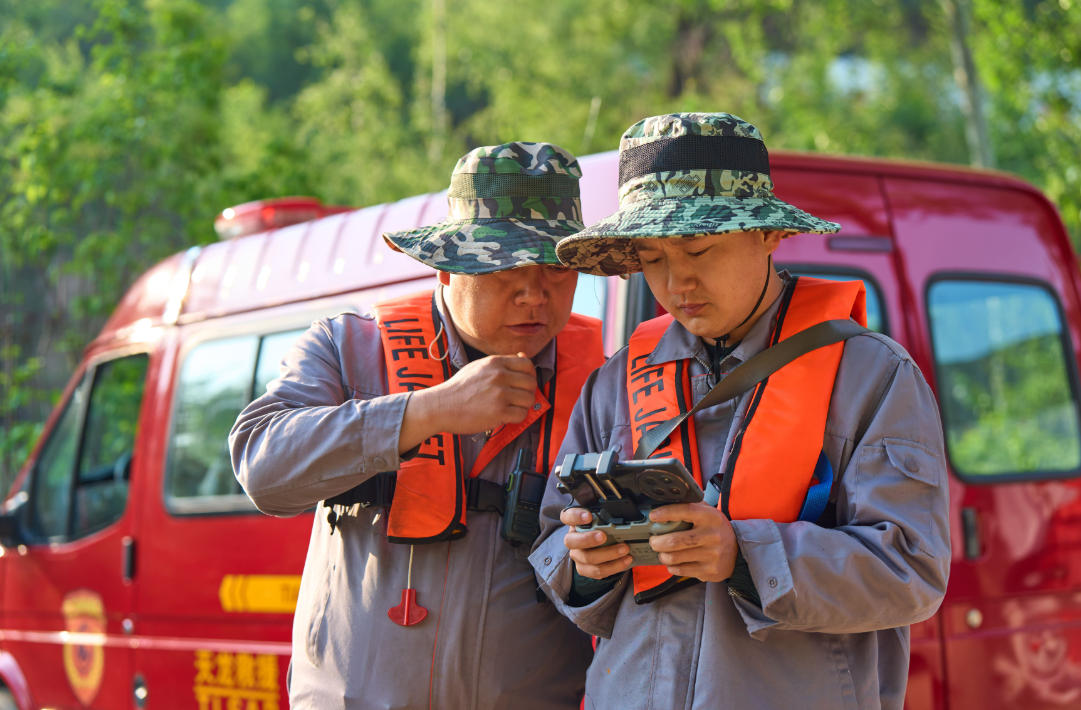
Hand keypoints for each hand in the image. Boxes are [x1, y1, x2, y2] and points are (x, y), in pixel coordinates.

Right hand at [399, 352, 535, 450]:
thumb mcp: (478, 366)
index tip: (523, 383)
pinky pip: (522, 414)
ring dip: (523, 406)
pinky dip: (517, 417)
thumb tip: (523, 357)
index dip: (529, 375)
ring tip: (511, 408)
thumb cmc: (459, 388)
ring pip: (529, 399)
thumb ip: (501, 363)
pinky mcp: (498, 412)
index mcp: (495, 362)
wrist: (441, 406)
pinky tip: (506, 416)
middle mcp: (499, 376)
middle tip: (518, 398)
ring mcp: (500, 394)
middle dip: (528, 392)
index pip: (527, 364)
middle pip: (531, 383)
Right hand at [560, 507, 632, 579]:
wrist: (597, 545)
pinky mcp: (585, 569)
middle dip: (588, 539)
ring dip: (608, 554)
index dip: (576, 516)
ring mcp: (577, 555)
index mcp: (573, 522)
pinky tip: (626, 560)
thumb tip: (616, 504)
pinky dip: (614, 566)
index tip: (589, 516)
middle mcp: (572, 539)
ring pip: (588, 558)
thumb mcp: (599, 517)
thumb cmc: (599, 528)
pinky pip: (597, 571)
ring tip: (625, 549)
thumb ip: (604, 512)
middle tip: (604, 536)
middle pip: (572, 541)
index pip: (567, 516)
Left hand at [648, 502, 737, 581]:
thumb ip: (690, 506)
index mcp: (710, 517)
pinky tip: (673, 562)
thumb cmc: (715, 529)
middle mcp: (712, 536)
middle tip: (653, 540)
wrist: (738, 551)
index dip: (666, 513)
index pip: (685, 511)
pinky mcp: (710, 570)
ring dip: (662, 555)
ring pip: (675, 557)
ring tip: (662, 552)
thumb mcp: (708, 513)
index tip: (653, 516)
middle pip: (675, 541)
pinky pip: (681, 570)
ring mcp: (712, 555)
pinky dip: (671, 566)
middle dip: (657, 542)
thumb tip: (663, 502)